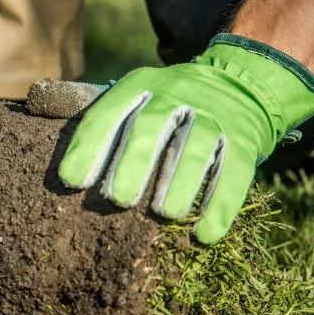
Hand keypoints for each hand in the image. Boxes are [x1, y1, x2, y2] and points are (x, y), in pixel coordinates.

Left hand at [56, 34, 313, 243]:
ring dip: (179, 184)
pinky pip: (235, 172)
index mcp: (140, 85)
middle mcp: (176, 94)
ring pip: (195, 148)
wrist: (242, 80)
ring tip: (165, 213)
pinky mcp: (244, 138)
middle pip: (150, 126)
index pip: (108, 113)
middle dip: (132, 163)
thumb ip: (109, 123)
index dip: (89, 146)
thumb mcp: (140, 97)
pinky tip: (205, 234)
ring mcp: (213, 114)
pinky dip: (220, 205)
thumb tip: (68, 174)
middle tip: (118, 199)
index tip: (72, 182)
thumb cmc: (171, 104)